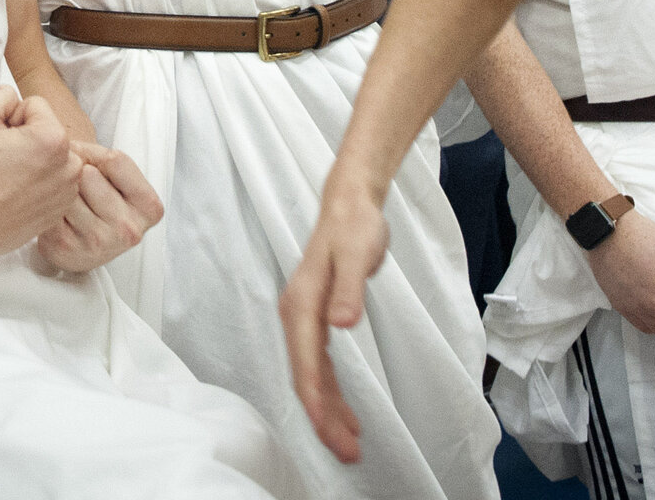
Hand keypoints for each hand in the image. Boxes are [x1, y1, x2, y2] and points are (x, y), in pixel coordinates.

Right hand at [0, 88, 82, 264]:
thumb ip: (0, 96)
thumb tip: (11, 97)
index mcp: (54, 139)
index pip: (35, 106)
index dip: (9, 117)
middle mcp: (69, 167)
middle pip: (47, 133)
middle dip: (26, 139)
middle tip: (0, 158)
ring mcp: (65, 194)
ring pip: (51, 159)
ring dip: (34, 161)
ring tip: (6, 177)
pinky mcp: (57, 213)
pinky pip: (51, 185)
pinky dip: (37, 185)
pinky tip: (13, 194)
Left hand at [36, 141, 162, 272]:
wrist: (81, 248)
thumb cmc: (102, 200)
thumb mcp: (116, 177)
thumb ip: (98, 156)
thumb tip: (66, 148)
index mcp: (149, 208)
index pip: (115, 160)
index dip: (99, 158)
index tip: (100, 171)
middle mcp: (127, 229)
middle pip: (88, 174)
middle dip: (79, 174)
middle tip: (83, 190)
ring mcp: (97, 242)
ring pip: (66, 190)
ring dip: (62, 189)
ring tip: (72, 203)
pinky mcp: (65, 247)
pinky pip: (49, 206)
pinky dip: (48, 204)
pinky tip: (57, 215)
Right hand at [282, 174, 390, 461]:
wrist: (349, 204)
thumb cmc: (354, 227)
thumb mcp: (358, 255)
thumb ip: (349, 290)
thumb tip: (341, 323)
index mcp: (301, 304)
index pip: (306, 361)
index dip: (316, 399)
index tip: (328, 429)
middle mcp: (297, 315)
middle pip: (307, 377)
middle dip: (324, 417)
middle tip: (347, 451)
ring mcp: (305, 318)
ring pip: (314, 376)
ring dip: (329, 410)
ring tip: (350, 443)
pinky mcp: (317, 319)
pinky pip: (321, 365)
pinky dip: (332, 391)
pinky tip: (346, 412)